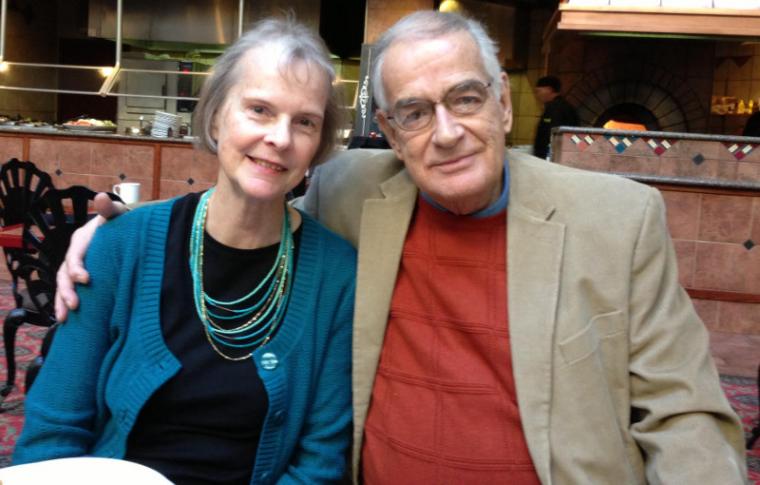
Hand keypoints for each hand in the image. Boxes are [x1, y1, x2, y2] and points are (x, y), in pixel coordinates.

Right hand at [54, 193, 127, 320]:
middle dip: (67, 290)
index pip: (75, 254)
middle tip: (75, 305)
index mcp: (82, 239)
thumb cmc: (122, 223)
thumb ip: (110, 209)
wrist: (127, 233)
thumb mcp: (118, 214)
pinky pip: (70, 291)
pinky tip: (67, 320)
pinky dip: (66, 304)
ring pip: (63, 285)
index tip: (86, 279)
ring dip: (61, 301)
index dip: (77, 267)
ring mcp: (76, 267)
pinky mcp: (81, 278)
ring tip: (65, 318)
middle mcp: (75, 254)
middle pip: (65, 273)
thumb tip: (101, 198)